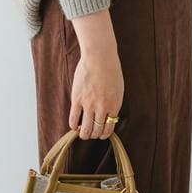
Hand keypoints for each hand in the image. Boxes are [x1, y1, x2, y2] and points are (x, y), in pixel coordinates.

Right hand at [68, 10, 123, 139]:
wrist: (99, 57)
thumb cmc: (111, 70)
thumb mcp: (118, 89)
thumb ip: (113, 103)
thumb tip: (108, 116)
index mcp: (114, 106)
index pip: (109, 128)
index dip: (104, 134)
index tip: (101, 134)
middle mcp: (102, 108)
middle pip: (97, 130)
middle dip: (94, 135)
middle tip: (91, 134)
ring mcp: (89, 104)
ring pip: (86, 128)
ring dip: (84, 134)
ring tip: (83, 133)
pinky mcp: (77, 99)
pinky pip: (74, 118)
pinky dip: (73, 125)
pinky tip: (74, 127)